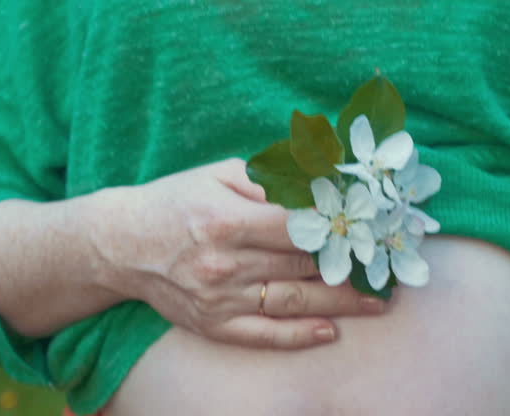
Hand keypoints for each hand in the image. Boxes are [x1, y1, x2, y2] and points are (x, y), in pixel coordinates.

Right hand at [106, 157, 385, 348]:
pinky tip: (331, 329)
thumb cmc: (175, 200)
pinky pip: (264, 334)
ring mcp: (219, 298)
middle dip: (351, 265)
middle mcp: (224, 263)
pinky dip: (300, 334)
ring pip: (293, 301)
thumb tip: (322, 179)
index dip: (340, 226)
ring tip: (378, 300)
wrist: (119, 244)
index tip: (373, 226)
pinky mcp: (213, 324)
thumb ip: (270, 179)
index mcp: (226, 220)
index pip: (297, 225)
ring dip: (341, 302)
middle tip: (389, 265)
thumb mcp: (218, 175)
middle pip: (302, 265)